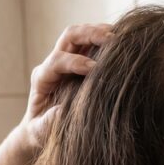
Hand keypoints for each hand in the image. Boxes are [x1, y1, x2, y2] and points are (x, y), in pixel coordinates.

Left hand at [17, 23, 113, 151]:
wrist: (40, 129)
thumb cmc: (41, 132)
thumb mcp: (40, 132)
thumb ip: (47, 124)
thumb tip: (61, 112)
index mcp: (42, 78)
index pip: (57, 61)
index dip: (75, 62)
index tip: (94, 68)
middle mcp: (53, 64)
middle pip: (70, 37)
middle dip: (90, 34)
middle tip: (112, 39)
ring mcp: (67, 60)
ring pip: (81, 35)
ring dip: (100, 32)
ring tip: (121, 36)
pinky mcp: (79, 62)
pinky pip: (92, 44)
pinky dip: (106, 39)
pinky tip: (123, 43)